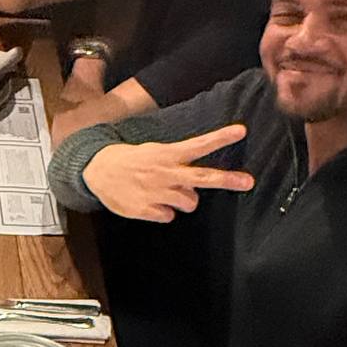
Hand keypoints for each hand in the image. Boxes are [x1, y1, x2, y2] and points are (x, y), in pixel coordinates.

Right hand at [82, 123, 253, 221]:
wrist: (97, 170)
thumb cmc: (133, 161)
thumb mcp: (155, 152)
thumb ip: (178, 166)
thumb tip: (196, 187)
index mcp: (167, 155)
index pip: (199, 145)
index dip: (220, 138)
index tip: (241, 131)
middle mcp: (166, 173)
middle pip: (203, 178)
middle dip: (228, 180)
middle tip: (249, 181)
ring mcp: (157, 192)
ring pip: (189, 203)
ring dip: (184, 200)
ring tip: (166, 191)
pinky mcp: (146, 209)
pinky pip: (169, 215)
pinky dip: (163, 211)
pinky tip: (150, 202)